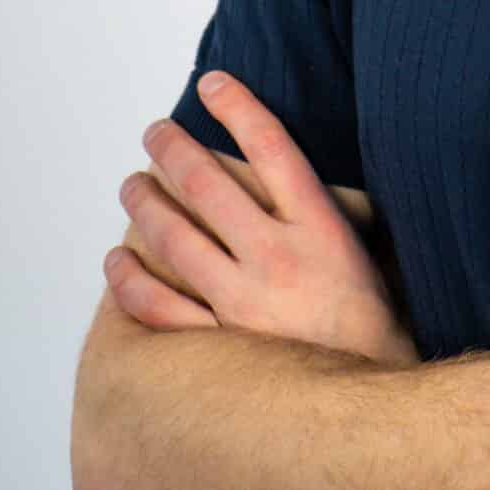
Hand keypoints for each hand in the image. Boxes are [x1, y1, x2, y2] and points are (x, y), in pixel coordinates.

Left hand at [106, 72, 418, 367]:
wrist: (372, 407)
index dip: (238, 106)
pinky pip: (156, 306)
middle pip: (209, 183)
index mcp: (320, 226)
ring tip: (132, 185)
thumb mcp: (364, 252)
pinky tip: (117, 260)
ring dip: (144, 203)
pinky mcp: (219, 344)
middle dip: (173, 148)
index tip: (213, 82)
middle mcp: (279, 255)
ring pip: (174, 237)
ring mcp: (243, 301)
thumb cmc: (369, 323)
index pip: (271, 146)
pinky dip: (128, 280)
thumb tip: (296, 174)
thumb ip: (332, 209)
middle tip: (155, 132)